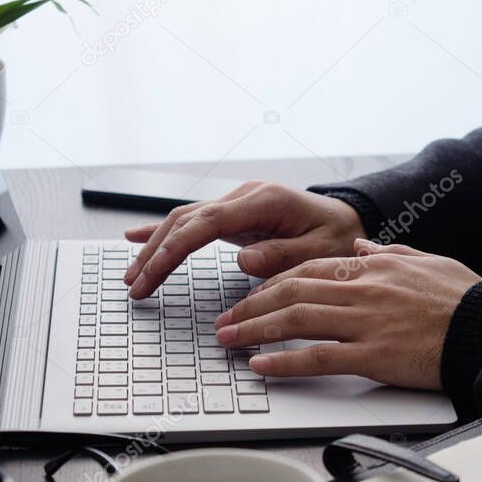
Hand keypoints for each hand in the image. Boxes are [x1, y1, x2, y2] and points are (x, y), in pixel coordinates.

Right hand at [123, 181, 365, 298]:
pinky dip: (163, 231)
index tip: (154, 270)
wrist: (348, 219)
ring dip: (155, 247)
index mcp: (264, 200)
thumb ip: (284, 256)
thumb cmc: (337, 237)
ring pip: (183, 221)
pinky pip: (192, 221)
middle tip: (135, 286)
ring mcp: (237, 202)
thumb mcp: (321, 252)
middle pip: (186, 220)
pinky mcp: (234, 214)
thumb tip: (245, 260)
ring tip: (133, 277)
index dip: (176, 246)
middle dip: (156, 253)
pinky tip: (135, 238)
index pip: (208, 222)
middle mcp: (245, 196)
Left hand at [213, 239, 481, 389]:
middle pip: (291, 293)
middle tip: (225, 321)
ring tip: (228, 341)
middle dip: (251, 307)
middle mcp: (362, 290)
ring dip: (255, 330)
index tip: (252, 296)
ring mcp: (365, 322)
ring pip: (296, 320)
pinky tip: (261, 366)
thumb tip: (360, 245)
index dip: (273, 283)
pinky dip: (285, 361)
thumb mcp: (425, 260)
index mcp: (372, 267)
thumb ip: (388, 252)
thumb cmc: (463, 299)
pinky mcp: (373, 355)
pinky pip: (318, 357)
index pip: (308, 270)